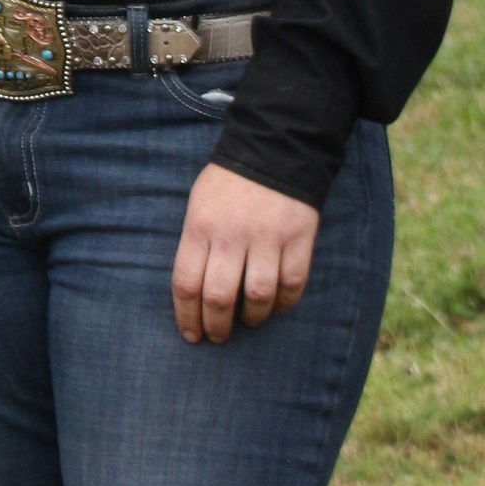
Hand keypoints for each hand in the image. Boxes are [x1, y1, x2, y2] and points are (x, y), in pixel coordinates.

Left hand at [171, 163, 320, 344]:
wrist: (274, 149)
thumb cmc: (228, 184)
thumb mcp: (198, 205)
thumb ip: (196, 244)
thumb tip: (194, 294)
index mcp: (200, 226)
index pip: (186, 283)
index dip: (186, 317)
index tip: (191, 335)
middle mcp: (232, 234)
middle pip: (218, 296)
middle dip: (216, 326)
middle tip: (218, 336)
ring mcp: (267, 237)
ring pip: (258, 296)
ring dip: (251, 318)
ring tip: (247, 321)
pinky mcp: (298, 238)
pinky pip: (292, 283)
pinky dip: (284, 303)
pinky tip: (276, 306)